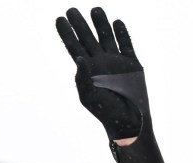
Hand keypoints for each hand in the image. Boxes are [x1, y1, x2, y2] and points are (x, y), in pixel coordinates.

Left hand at [56, 7, 146, 141]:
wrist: (129, 120)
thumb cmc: (106, 112)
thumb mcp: (89, 97)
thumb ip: (82, 79)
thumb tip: (79, 58)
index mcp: (87, 70)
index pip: (74, 47)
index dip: (67, 33)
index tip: (60, 19)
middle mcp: (100, 63)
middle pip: (88, 38)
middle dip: (80, 24)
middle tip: (71, 9)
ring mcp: (116, 62)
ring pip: (107, 37)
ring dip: (101, 23)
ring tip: (95, 9)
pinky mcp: (132, 64)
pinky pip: (126, 44)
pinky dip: (122, 33)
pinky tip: (117, 22)